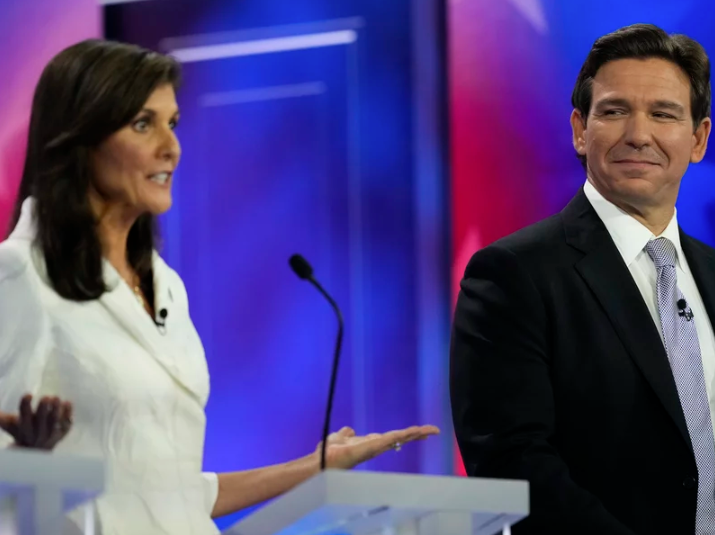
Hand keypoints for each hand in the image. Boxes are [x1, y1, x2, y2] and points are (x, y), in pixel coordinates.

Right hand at [0, 394, 72, 449]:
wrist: (37, 449)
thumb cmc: (22, 430)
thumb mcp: (11, 424)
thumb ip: (1, 418)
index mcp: (24, 428)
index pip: (24, 417)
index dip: (25, 406)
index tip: (28, 395)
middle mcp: (38, 432)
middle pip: (41, 421)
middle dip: (43, 410)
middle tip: (46, 397)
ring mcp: (52, 434)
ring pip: (54, 423)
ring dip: (56, 411)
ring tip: (56, 398)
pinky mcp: (63, 432)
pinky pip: (66, 424)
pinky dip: (68, 414)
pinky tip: (68, 402)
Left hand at [316, 425, 439, 469]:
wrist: (320, 462)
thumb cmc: (327, 454)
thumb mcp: (338, 438)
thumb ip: (345, 434)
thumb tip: (349, 429)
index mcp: (369, 444)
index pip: (391, 438)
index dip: (405, 434)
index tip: (418, 431)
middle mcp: (375, 447)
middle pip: (400, 439)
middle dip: (417, 434)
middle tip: (434, 430)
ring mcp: (375, 448)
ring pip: (399, 438)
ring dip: (415, 434)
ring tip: (431, 430)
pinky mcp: (372, 447)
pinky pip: (391, 439)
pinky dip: (404, 435)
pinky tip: (415, 431)